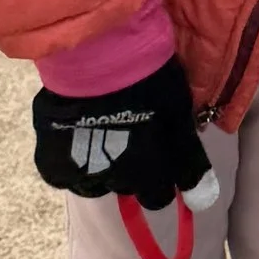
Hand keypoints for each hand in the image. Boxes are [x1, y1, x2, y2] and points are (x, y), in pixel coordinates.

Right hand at [31, 55, 206, 205]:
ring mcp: (86, 176)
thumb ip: (189, 160)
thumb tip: (203, 201)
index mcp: (154, 172)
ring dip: (102, 168)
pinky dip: (71, 163)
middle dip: (134, 172)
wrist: (98, 57)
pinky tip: (75, 139)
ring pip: (98, 184)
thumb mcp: (179, 115)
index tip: (160, 154)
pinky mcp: (55, 167)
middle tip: (130, 138)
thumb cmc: (148, 79)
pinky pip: (66, 177)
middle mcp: (121, 182)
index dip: (163, 176)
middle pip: (131, 189)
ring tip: (100, 135)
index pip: (161, 196)